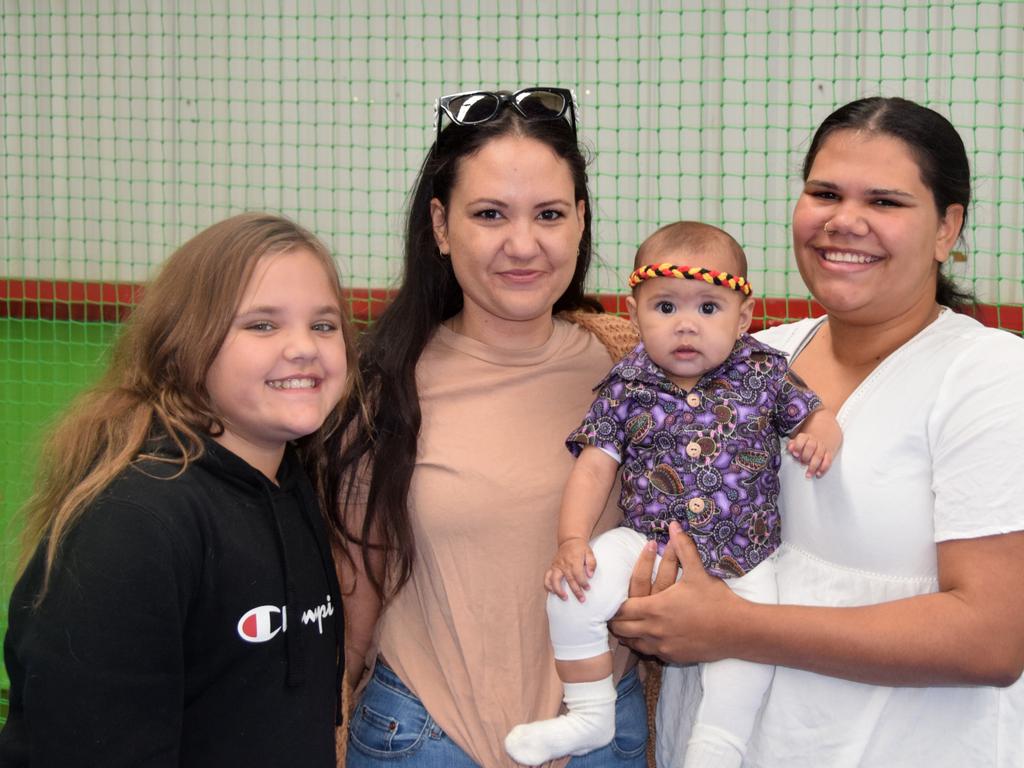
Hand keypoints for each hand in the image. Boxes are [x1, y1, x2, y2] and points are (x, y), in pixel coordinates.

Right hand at [545, 537, 595, 601]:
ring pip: (555, 580)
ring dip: (559, 590)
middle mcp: (564, 564)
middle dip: (576, 591)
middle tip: (582, 599)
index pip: (579, 575)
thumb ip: (591, 564)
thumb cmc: (580, 548)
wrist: (569, 540)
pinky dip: (548, 585)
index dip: (584, 583)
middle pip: (570, 580)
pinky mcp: (552, 567)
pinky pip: (547, 576)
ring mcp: (557, 566)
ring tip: (564, 598)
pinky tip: (552, 592)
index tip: (587, 588)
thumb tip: (590, 575)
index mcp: (574, 561)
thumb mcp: (589, 553)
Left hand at [610, 521, 735, 662]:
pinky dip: (645, 644)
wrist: (738, 630)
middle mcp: (655, 630)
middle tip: (612, 612)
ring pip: (634, 643)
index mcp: (656, 607)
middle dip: (616, 620)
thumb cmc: (717, 600)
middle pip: (622, 628)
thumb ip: (683, 548)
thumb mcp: (698, 571)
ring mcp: (663, 646)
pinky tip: (647, 636)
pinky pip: (650, 651)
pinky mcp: (674, 657)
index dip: (614, 605)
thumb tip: (674, 525)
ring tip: (626, 624)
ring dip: (628, 633)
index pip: (621, 609)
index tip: (610, 599)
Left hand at [788, 432, 833, 477]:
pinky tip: (818, 473)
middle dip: (806, 456)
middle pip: (811, 446)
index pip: (802, 439)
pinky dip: (823, 468)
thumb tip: (790, 448)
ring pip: (819, 455)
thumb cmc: (805, 444)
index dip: (798, 446)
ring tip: (808, 474)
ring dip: (813, 466)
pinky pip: (828, 461)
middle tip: (802, 463)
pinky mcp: (829, 454)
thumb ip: (791, 445)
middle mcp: (814, 441)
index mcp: (805, 437)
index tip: (795, 454)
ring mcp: (822, 447)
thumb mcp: (797, 442)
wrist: (820, 440)